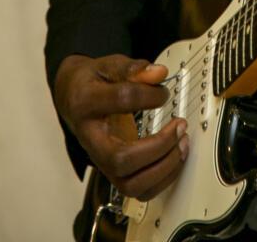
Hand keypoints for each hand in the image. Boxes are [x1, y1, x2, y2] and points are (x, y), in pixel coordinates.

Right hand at [54, 54, 187, 200]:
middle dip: (159, 146)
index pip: (121, 100)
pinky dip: (162, 179)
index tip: (164, 92)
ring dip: (164, 167)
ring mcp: (101, 160)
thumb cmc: (93, 82)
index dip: (149, 95)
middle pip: (121, 159)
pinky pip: (138, 191)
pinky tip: (175, 158)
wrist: (74, 99)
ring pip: (130, 184)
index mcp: (87, 103)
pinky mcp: (113, 173)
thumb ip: (133, 69)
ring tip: (182, 143)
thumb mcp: (109, 66)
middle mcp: (91, 139)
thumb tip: (159, 73)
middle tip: (179, 126)